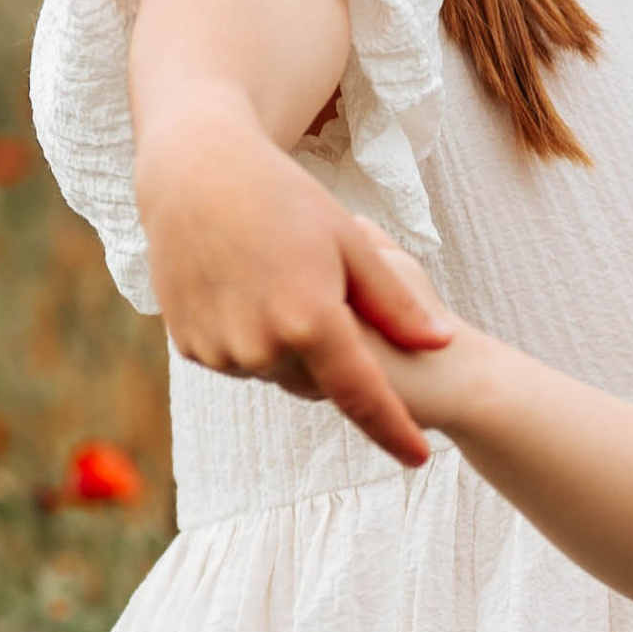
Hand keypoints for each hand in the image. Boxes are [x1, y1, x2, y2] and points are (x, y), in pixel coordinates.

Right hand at [128, 0, 453, 468]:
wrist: (192, 175)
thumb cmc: (284, 198)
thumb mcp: (350, 243)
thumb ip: (397, 303)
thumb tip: (442, 343)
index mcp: (310, 319)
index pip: (363, 396)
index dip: (394, 430)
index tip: (419, 457)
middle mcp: (262, 345)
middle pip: (317, 380)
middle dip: (329, 349)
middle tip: (316, 289)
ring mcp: (220, 349)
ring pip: (276, 370)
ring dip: (288, 342)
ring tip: (276, 279)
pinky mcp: (190, 346)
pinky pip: (238, 358)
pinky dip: (251, 335)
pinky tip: (244, 287)